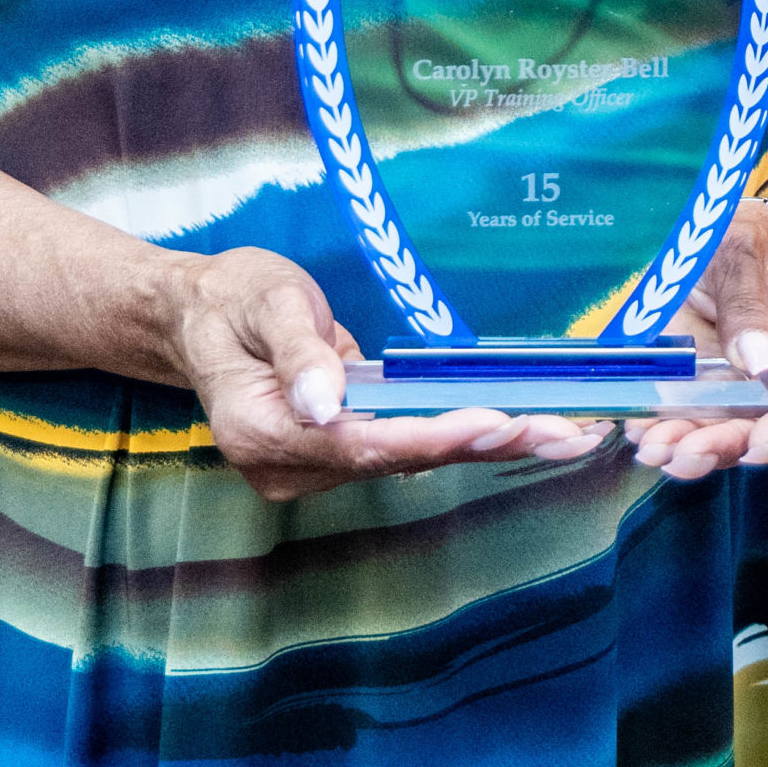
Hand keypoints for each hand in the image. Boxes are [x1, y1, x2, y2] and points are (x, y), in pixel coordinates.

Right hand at [167, 247, 610, 500]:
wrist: (201, 317)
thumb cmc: (233, 300)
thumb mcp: (265, 305)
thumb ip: (299, 353)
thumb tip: (327, 405)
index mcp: (263, 433)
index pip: (363, 445)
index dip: (433, 437)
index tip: (497, 421)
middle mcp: (290, 466)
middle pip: (398, 460)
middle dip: (483, 445)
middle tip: (565, 434)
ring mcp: (314, 466)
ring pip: (410, 459)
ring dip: (487, 445)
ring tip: (566, 434)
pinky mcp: (338, 451)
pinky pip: (405, 446)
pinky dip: (461, 436)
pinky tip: (520, 429)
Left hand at [625, 199, 767, 482]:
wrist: (736, 238)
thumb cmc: (753, 236)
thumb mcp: (745, 246)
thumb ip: (747, 300)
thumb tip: (758, 362)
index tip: (759, 444)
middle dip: (729, 443)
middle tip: (686, 453)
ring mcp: (762, 387)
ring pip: (735, 430)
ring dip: (695, 447)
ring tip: (655, 448)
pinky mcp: (725, 393)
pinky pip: (702, 420)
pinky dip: (673, 431)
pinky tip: (644, 435)